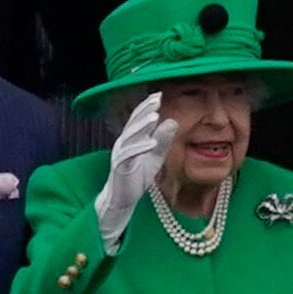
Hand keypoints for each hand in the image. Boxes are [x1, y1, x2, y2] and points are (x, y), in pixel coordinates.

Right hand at [93, 93, 177, 253]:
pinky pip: (129, 155)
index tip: (159, 94)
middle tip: (156, 99)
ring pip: (130, 136)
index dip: (147, 106)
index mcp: (131, 139)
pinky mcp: (120, 167)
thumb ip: (163, 140)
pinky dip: (140, 147)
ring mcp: (120, 154)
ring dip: (142, 126)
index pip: (138, 119)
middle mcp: (123, 143)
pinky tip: (151, 143)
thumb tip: (172, 121)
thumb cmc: (137, 176)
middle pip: (133, 123)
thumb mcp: (155, 156)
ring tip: (154, 117)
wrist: (123, 199)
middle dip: (144, 110)